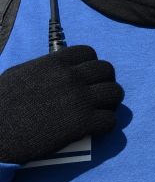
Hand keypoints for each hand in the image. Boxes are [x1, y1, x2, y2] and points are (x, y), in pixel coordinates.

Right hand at [0, 45, 122, 164]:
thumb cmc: (1, 105)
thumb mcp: (18, 75)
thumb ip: (43, 68)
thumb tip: (58, 68)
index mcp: (54, 63)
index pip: (89, 53)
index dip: (90, 65)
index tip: (86, 77)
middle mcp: (71, 77)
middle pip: (107, 71)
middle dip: (104, 82)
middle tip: (96, 96)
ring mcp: (79, 99)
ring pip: (115, 93)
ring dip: (110, 103)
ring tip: (99, 111)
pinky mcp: (82, 123)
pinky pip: (110, 120)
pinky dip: (105, 125)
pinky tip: (94, 129)